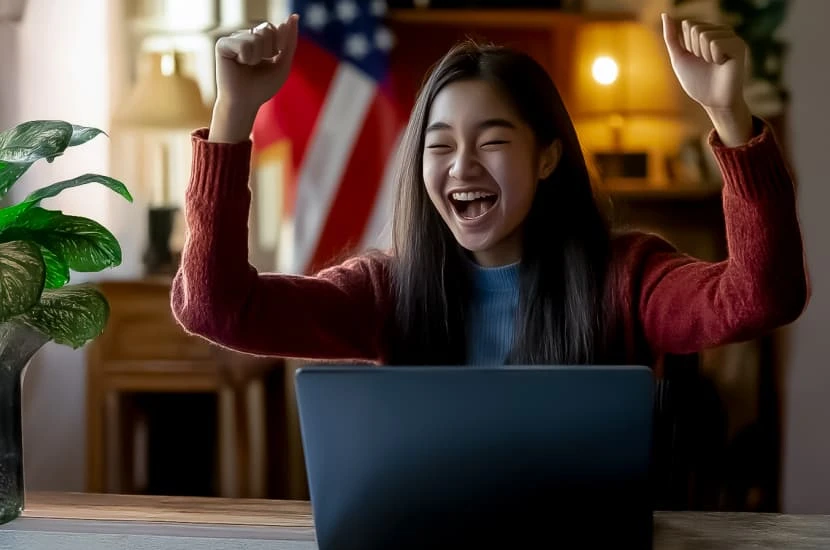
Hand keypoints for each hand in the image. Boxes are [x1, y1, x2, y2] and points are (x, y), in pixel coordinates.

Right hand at [209, 14, 298, 142]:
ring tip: (248, 66)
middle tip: (258, 65)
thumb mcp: (283, 64)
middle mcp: (245, 36)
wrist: (245, 103)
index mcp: (259, 39)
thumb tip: (294, 16)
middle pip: (267, 29)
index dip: (279, 45)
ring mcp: (234, 39)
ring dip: (258, 57)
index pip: (275, 28)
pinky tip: (239, 64)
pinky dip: (247, 58)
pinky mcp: (223, 44)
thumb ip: (289, 41)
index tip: (272, 59)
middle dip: (269, 50)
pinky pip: (244, 44)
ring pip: (257, 37)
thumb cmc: (262, 87)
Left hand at [661, 13, 752, 145]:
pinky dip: (713, 57)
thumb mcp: (679, 57)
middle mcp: (721, 31)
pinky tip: (722, 64)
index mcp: (708, 31)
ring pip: (704, 35)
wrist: (712, 101)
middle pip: (695, 28)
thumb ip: (672, 37)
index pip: (687, 24)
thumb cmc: (696, 81)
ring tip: (713, 64)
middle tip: (705, 63)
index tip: (695, 58)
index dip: (686, 45)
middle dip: (694, 49)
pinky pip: (715, 43)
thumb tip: (665, 15)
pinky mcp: (739, 45)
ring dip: (703, 54)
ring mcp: (731, 37)